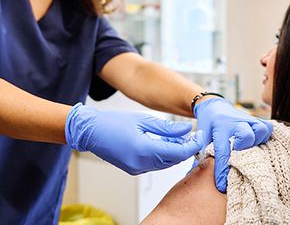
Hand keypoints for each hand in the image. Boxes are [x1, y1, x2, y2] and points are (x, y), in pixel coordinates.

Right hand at [65, 103, 203, 174]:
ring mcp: (136, 168)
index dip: (193, 145)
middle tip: (193, 134)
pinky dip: (163, 155)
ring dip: (175, 152)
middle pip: (174, 160)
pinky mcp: (133, 169)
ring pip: (165, 164)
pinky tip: (165, 142)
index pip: (178, 152)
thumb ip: (167, 127)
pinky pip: (155, 164)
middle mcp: (141, 163)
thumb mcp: (143, 119)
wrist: (90, 131)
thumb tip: (187, 129)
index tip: (200, 135)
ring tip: (179, 136)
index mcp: (144, 150)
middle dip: (186, 148)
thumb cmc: (113, 122)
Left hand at [194, 98, 272, 191]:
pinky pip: (268, 127)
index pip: (222, 151)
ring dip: (257, 142)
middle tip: (238, 158)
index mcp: (220, 128)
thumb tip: (194, 174)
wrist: (214, 106)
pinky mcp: (256, 119)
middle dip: (244, 150)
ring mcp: (248, 120)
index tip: (221, 185)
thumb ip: (200, 154)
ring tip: (250, 149)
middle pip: (247, 136)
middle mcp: (235, 122)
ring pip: (260, 130)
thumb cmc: (208, 124)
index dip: (222, 170)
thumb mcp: (201, 136)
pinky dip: (266, 136)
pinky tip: (259, 143)